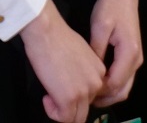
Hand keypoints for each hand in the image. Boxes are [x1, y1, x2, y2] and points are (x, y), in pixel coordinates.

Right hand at [20, 0, 106, 122]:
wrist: (47, 32)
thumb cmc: (57, 39)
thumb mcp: (80, 56)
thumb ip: (82, 72)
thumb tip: (73, 84)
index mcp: (99, 72)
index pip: (92, 96)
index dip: (75, 97)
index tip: (62, 88)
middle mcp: (96, 83)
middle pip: (84, 108)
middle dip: (68, 106)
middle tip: (53, 93)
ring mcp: (84, 91)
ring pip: (76, 118)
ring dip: (60, 111)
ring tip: (49, 95)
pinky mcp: (68, 98)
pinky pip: (64, 118)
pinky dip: (53, 112)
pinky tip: (46, 97)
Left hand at [88, 0, 141, 106]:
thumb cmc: (111, 7)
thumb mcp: (100, 27)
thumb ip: (96, 52)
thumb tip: (89, 74)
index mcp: (129, 52)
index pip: (114, 84)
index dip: (98, 92)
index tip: (80, 92)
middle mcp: (136, 59)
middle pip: (122, 91)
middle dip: (104, 99)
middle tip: (83, 98)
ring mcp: (136, 58)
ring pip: (124, 86)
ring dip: (108, 94)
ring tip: (88, 92)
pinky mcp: (132, 55)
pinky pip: (124, 78)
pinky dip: (112, 85)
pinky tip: (97, 82)